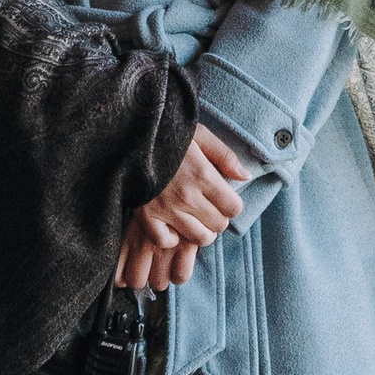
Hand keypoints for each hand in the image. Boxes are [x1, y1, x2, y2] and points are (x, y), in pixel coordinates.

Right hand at [115, 124, 247, 291]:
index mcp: (203, 176)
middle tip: (207, 206)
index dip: (232, 204)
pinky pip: (166, 241)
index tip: (223, 198)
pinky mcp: (145, 216)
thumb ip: (225, 156)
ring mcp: (166, 209)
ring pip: (199, 238)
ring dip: (201, 231)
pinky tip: (172, 224)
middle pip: (219, 225)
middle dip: (218, 217)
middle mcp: (187, 196)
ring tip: (194, 217)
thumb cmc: (167, 133)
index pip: (234, 208)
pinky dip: (171, 237)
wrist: (128, 136)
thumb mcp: (200, 135)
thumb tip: (245, 176)